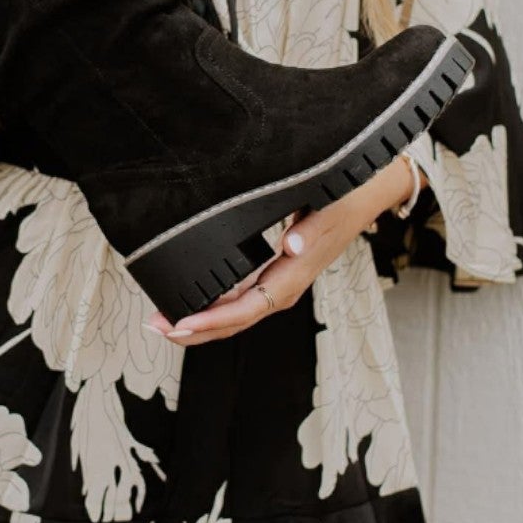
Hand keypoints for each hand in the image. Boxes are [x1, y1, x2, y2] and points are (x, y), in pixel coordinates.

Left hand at [142, 156, 416, 346]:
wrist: (366, 193)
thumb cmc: (345, 200)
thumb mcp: (329, 209)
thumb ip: (311, 229)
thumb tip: (291, 245)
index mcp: (294, 273)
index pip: (248, 308)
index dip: (214, 320)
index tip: (182, 324)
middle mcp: (285, 285)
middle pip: (236, 321)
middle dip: (196, 329)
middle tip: (157, 327)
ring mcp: (281, 282)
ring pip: (237, 314)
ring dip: (202, 321)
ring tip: (164, 321)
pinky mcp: (277, 274)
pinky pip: (242, 300)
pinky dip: (216, 307)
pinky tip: (194, 304)